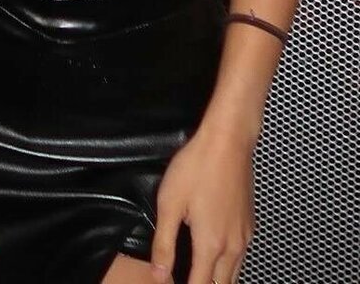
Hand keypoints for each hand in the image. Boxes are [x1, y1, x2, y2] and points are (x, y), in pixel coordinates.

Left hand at [150, 124, 254, 283]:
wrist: (229, 140)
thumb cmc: (196, 168)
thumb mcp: (170, 203)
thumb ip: (164, 243)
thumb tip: (159, 275)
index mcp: (211, 245)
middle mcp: (233, 246)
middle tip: (188, 281)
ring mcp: (245, 234)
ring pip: (235, 273)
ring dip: (220, 280)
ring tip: (202, 276)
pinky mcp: (250, 222)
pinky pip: (242, 256)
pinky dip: (230, 267)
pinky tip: (219, 259)